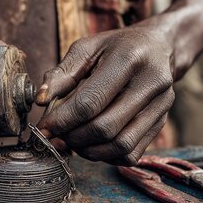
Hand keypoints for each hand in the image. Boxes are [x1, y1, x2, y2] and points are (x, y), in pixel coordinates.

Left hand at [36, 20, 175, 164]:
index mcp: (129, 58)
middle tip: (57, 135)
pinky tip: (92, 144)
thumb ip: (62, 73)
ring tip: (72, 141)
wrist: (158, 47)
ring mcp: (161, 105)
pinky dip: (107, 156)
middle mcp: (151, 83)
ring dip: (89, 150)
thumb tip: (40, 100)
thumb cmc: (116, 46)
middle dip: (73, 137)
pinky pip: (132, 153)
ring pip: (120, 145)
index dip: (62, 120)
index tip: (44, 127)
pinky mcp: (162, 122)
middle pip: (105, 127)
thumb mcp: (87, 48)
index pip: (90, 102)